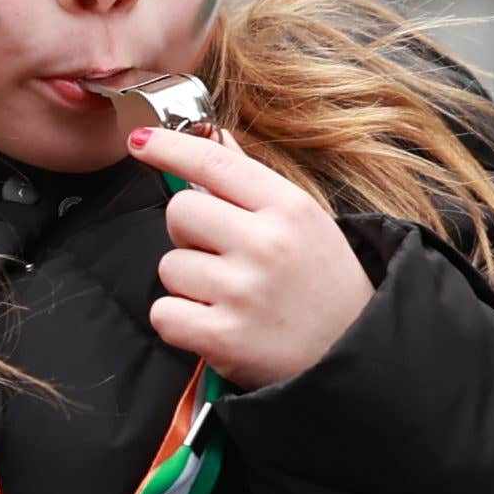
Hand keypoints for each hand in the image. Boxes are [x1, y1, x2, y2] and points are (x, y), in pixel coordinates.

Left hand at [135, 130, 374, 389]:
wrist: (353, 355)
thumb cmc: (323, 284)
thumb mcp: (304, 222)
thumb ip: (252, 181)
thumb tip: (212, 138)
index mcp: (289, 208)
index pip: (213, 163)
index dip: (169, 147)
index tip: (140, 141)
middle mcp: (266, 244)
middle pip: (179, 213)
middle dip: (187, 232)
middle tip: (219, 254)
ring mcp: (243, 292)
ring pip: (169, 265)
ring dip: (188, 282)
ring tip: (229, 296)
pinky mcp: (222, 338)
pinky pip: (164, 313)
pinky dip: (179, 321)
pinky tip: (213, 323)